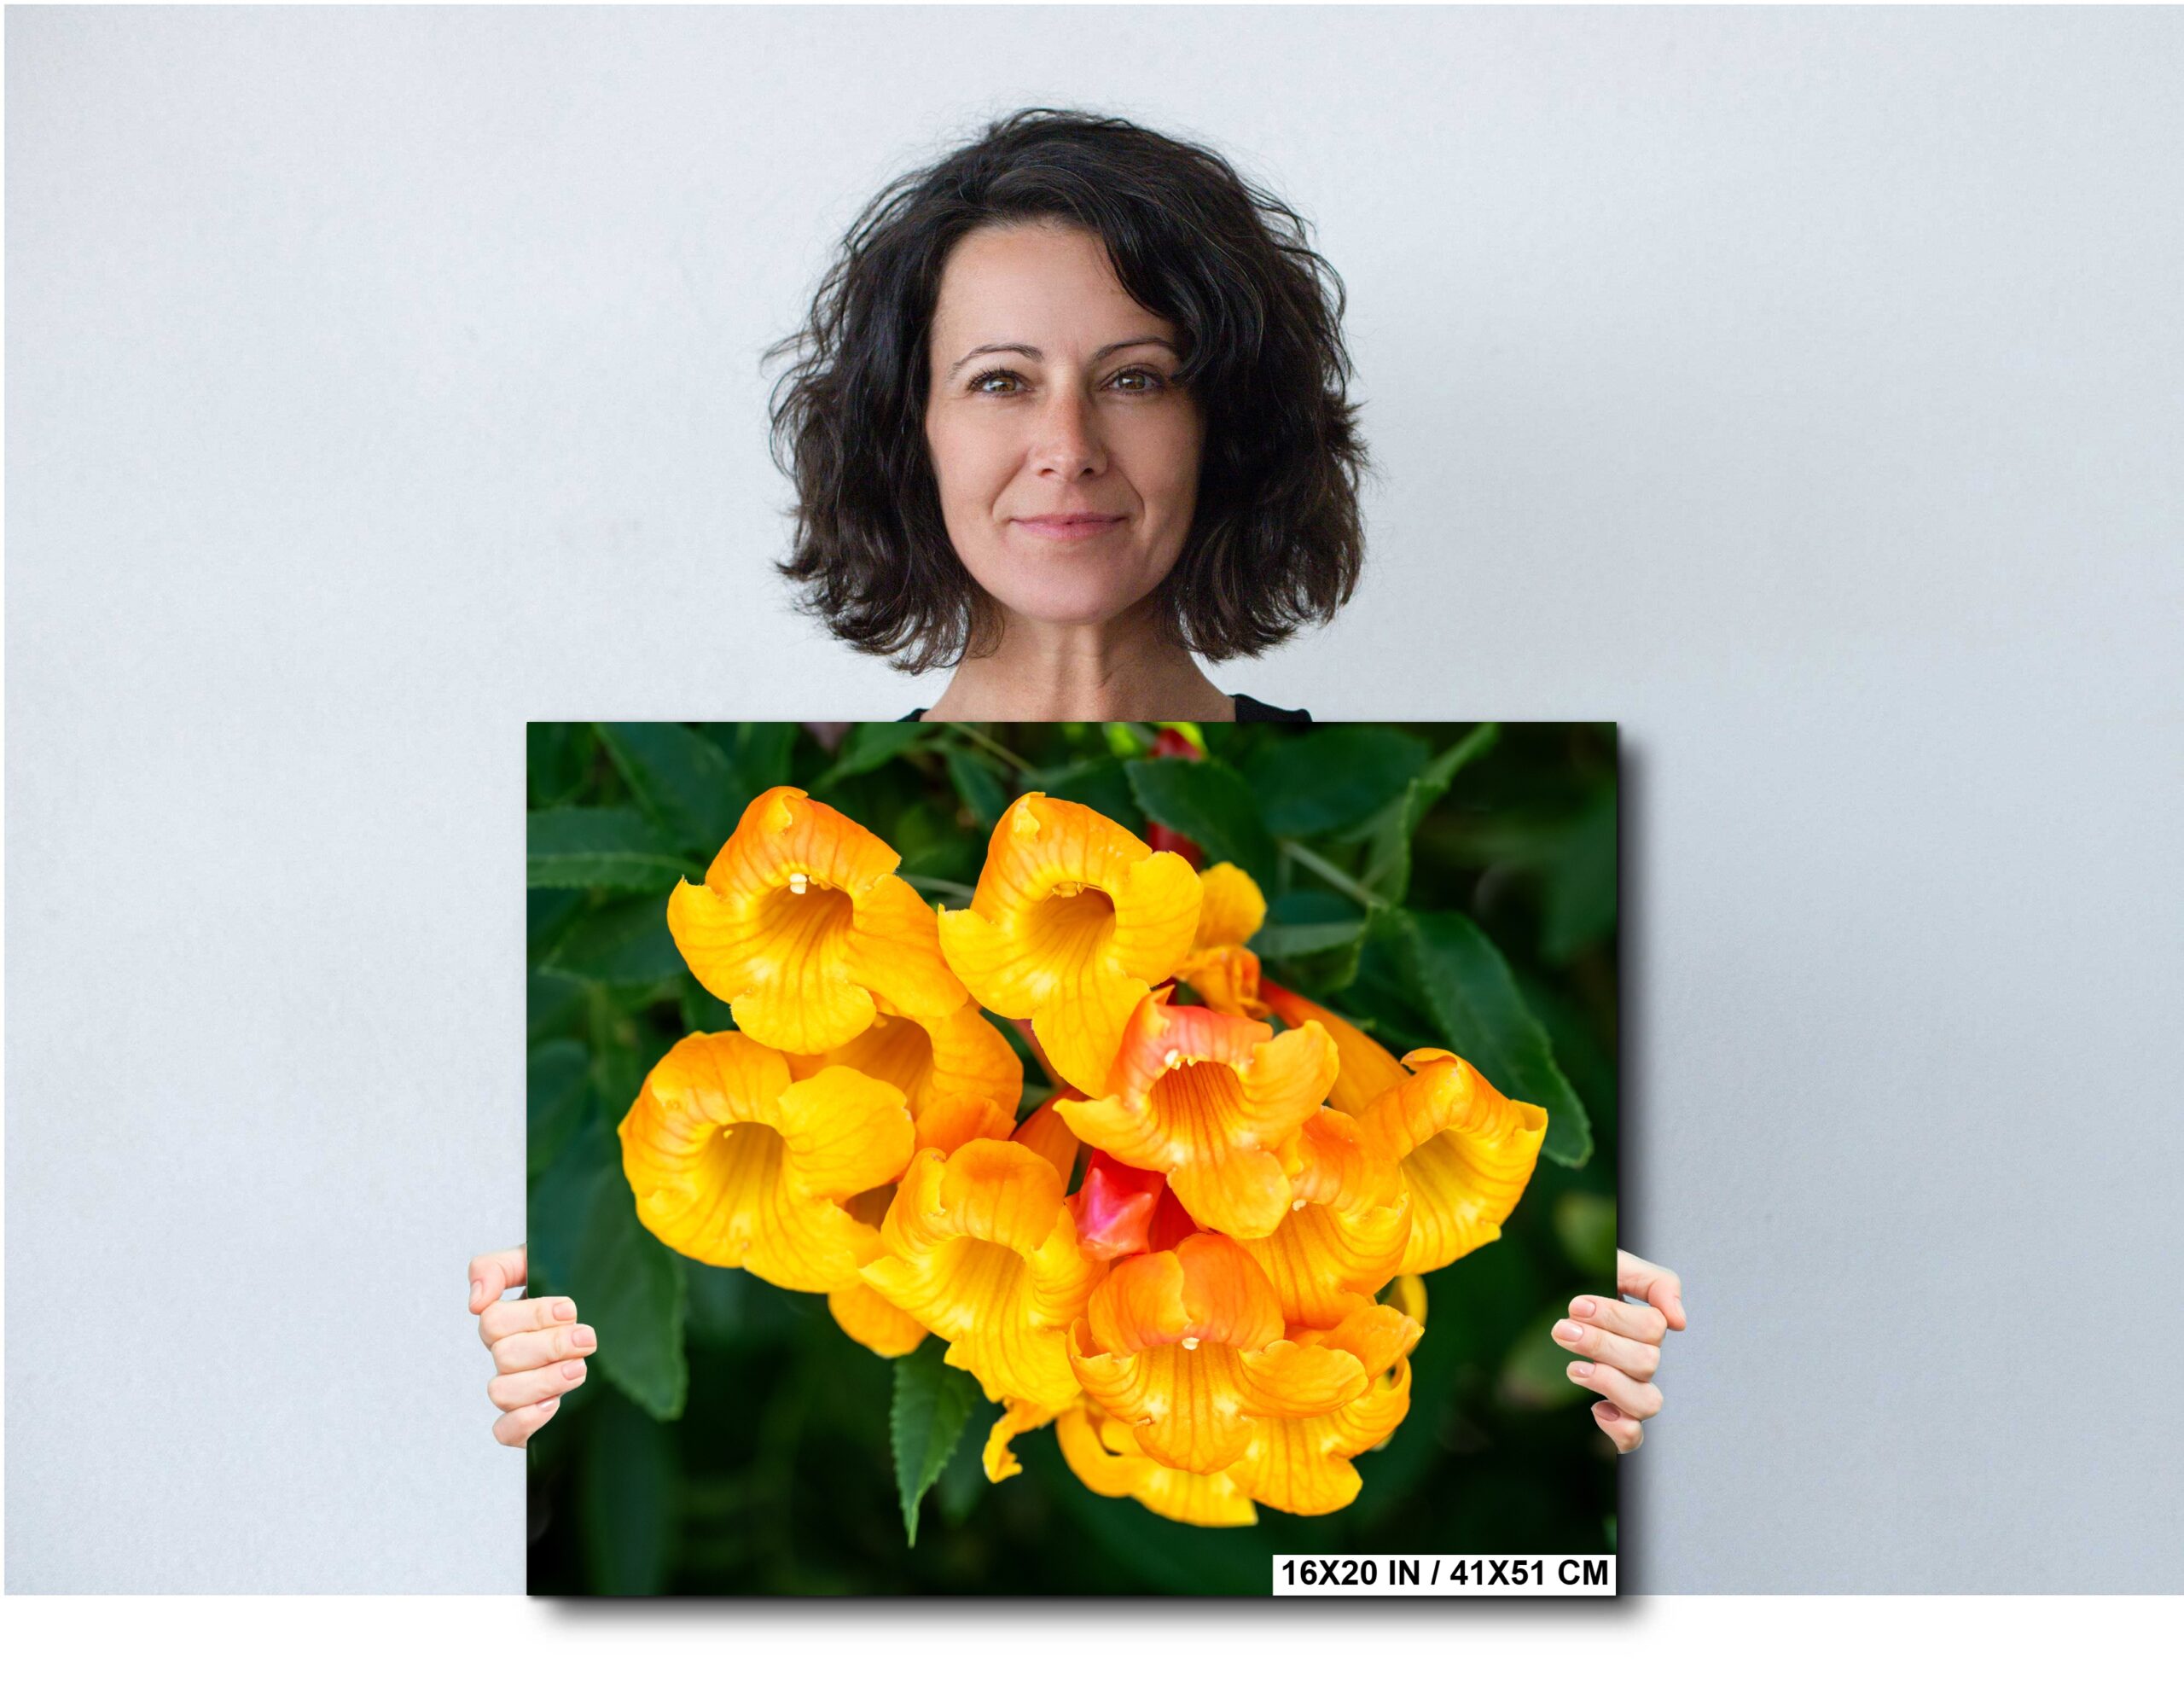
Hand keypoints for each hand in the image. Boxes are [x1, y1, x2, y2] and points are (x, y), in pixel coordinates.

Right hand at [469, 1244, 595, 1447]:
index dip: (531, 1316)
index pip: (493, 1319)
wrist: (614, 1322)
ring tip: (579, 1368)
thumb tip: (475, 1302)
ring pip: (501, 1392)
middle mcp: (506, 1355)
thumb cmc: (572, 1290)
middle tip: (586, 1338)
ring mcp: (515, 1388)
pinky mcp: (526, 1421)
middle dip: (550, 1345)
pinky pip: (504, 1431)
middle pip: (504, 1355)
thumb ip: (499, 1267)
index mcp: (506, 1320)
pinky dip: (525, 1420)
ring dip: (543, 1380)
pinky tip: (554, 1405)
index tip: (570, 1310)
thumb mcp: (540, 1262)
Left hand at [1552, 1249, 1684, 1453]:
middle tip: (1562, 1329)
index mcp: (1650, 1325)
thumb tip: (1679, 1321)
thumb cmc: (1596, 1279)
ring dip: (1609, 1384)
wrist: (1565, 1296)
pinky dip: (1621, 1430)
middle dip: (1600, 1345)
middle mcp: (1646, 1359)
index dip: (1615, 1317)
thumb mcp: (1621, 1265)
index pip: (1652, 1329)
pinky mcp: (1616, 1413)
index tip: (1576, 1305)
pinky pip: (1634, 1438)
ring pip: (1648, 1403)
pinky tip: (1596, 1409)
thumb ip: (1656, 1282)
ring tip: (1574, 1369)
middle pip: (1646, 1363)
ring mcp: (1633, 1388)